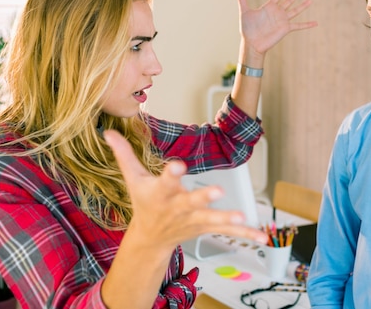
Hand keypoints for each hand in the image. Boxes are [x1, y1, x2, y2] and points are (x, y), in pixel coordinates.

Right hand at [104, 130, 267, 249]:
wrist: (149, 239)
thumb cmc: (144, 203)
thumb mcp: (133, 178)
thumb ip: (124, 154)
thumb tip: (108, 132)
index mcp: (161, 193)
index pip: (166, 180)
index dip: (172, 173)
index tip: (178, 164)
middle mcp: (177, 208)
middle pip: (190, 202)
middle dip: (203, 197)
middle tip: (218, 191)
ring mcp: (193, 220)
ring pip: (211, 219)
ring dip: (226, 219)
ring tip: (240, 217)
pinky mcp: (206, 228)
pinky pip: (227, 232)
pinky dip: (245, 234)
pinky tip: (262, 236)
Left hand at [236, 0, 317, 55]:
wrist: (252, 43)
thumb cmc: (247, 29)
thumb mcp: (244, 12)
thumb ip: (242, 0)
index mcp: (269, 7)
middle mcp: (277, 12)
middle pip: (289, 0)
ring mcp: (282, 20)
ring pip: (295, 11)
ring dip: (303, 6)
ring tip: (310, 1)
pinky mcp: (286, 28)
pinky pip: (299, 25)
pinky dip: (307, 24)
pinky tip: (315, 23)